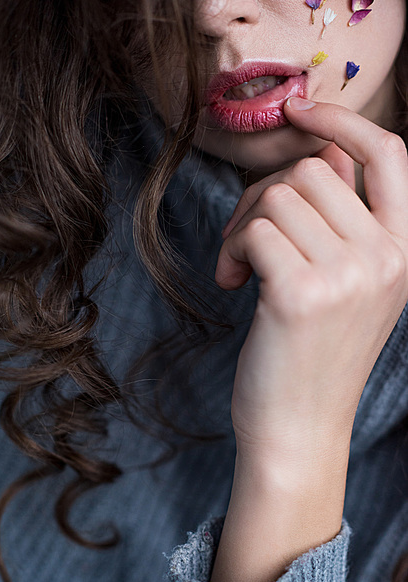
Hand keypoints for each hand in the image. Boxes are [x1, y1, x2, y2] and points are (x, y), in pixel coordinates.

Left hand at [218, 98, 407, 453]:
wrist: (297, 429)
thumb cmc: (309, 357)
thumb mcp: (345, 288)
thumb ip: (341, 223)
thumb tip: (317, 154)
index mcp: (403, 253)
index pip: (389, 155)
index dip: (342, 123)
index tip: (299, 112)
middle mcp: (386, 259)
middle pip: (310, 172)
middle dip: (263, 198)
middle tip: (246, 243)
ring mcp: (349, 275)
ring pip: (277, 196)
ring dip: (242, 226)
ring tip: (240, 269)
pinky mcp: (302, 293)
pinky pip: (254, 229)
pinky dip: (231, 249)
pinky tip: (232, 283)